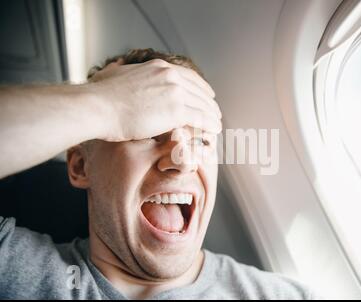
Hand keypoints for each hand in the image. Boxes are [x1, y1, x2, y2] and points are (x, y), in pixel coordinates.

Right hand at [89, 58, 221, 141]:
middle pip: (198, 90)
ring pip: (202, 104)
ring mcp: (175, 92)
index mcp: (158, 67)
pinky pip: (201, 117)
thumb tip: (118, 69)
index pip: (188, 76)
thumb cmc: (100, 96)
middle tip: (215, 112)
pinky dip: (210, 124)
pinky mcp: (176, 110)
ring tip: (218, 123)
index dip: (200, 87)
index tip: (207, 95)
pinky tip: (215, 130)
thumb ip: (124, 72)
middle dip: (208, 103)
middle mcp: (170, 75)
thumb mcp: (115, 74)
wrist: (98, 107)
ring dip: (213, 115)